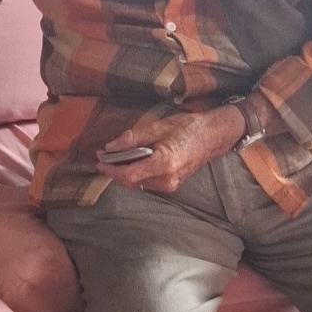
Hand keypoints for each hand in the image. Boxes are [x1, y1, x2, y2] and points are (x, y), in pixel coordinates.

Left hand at [96, 108, 243, 193]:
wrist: (212, 136)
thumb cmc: (187, 128)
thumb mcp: (157, 127)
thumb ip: (132, 138)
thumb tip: (110, 148)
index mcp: (164, 164)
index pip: (129, 175)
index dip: (111, 170)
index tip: (100, 161)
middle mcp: (167, 179)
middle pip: (131, 182)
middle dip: (115, 171)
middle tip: (105, 156)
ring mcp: (170, 185)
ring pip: (138, 183)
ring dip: (125, 172)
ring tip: (118, 157)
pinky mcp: (171, 185)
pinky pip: (146, 182)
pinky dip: (136, 173)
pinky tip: (134, 161)